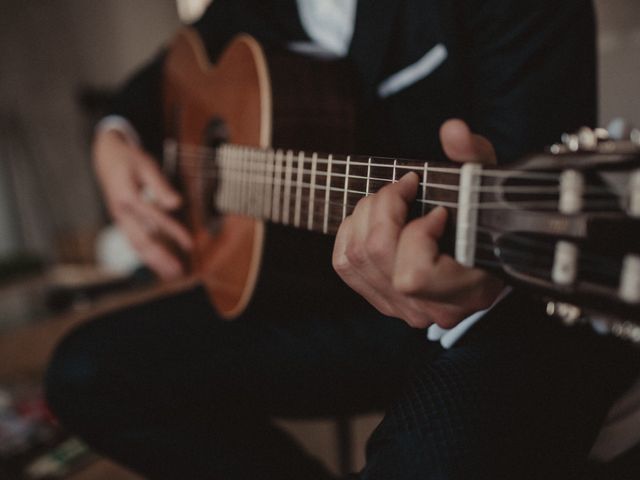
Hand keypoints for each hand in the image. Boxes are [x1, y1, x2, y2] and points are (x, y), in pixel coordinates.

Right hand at [93, 129, 191, 278]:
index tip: (189, 244)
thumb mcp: (146, 165)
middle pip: (141, 240)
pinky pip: (134, 241)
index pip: (155, 218)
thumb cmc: (128, 158)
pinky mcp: (122, 221)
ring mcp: (120, 219)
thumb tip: (176, 204)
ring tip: (172, 275)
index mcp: (127, 197)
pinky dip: (147, 255)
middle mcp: (121, 212)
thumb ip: (160, 186)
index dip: (173, 232)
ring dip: (154, 261)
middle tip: (178, 272)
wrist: (104, 155)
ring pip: (136, 245)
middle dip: (161, 258)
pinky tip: (159, 264)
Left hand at [333, 119, 503, 328]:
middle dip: (384, 207)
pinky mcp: (381, 301)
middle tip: (403, 188)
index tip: (438, 211)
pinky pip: (343, 264)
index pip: (413, 275)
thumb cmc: (483, 214)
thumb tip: (452, 131)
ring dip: (365, 214)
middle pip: (377, 255)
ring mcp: (402, 309)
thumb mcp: (487, 181)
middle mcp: (432, 310)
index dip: (416, 235)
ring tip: (390, 198)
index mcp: (468, 292)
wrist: (479, 248)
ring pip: (355, 256)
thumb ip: (475, 155)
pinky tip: (372, 217)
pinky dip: (350, 231)